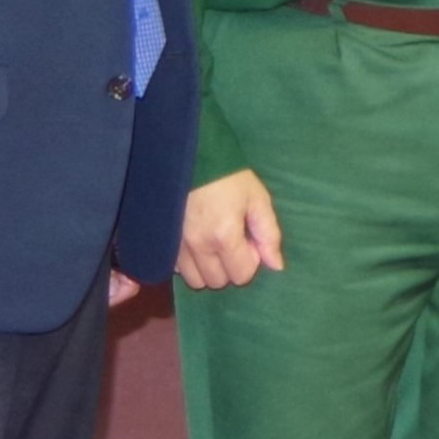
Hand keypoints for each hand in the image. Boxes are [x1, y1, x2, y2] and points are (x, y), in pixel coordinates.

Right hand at [176, 168, 285, 291]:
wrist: (190, 157)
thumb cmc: (229, 177)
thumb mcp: (258, 200)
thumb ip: (269, 235)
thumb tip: (276, 266)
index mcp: (224, 236)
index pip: (241, 276)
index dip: (250, 261)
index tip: (248, 240)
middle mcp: (197, 246)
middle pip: (217, 282)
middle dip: (229, 268)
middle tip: (232, 242)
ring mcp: (175, 246)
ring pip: (194, 280)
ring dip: (208, 269)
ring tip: (214, 244)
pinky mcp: (162, 241)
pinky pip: (175, 269)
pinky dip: (188, 263)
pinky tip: (196, 244)